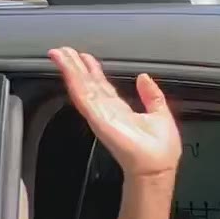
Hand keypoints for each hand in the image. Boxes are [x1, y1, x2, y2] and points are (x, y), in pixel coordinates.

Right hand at [50, 47, 180, 180]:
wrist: (156, 168)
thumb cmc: (160, 151)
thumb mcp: (161, 114)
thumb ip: (152, 96)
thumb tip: (145, 78)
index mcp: (119, 110)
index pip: (101, 86)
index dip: (91, 70)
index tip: (83, 57)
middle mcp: (106, 111)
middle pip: (86, 84)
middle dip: (74, 66)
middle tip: (63, 50)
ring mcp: (99, 114)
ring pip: (81, 86)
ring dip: (69, 69)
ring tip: (59, 53)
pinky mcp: (97, 117)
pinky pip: (83, 95)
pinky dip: (73, 80)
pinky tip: (67, 67)